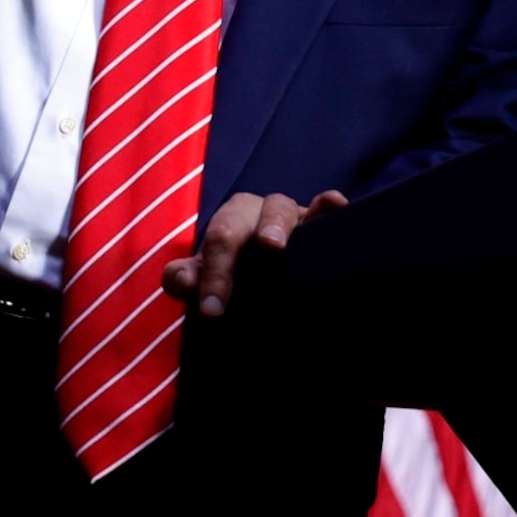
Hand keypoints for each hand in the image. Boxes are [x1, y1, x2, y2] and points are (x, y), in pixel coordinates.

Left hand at [162, 190, 346, 319]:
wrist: (283, 279)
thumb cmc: (242, 275)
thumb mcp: (210, 278)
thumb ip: (184, 279)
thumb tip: (181, 279)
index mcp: (229, 221)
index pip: (213, 242)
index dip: (212, 275)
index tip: (212, 312)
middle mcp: (258, 213)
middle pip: (236, 222)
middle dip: (227, 258)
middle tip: (224, 298)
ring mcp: (292, 217)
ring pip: (279, 207)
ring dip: (274, 224)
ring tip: (273, 246)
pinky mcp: (322, 225)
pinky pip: (326, 208)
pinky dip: (328, 205)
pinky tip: (334, 204)